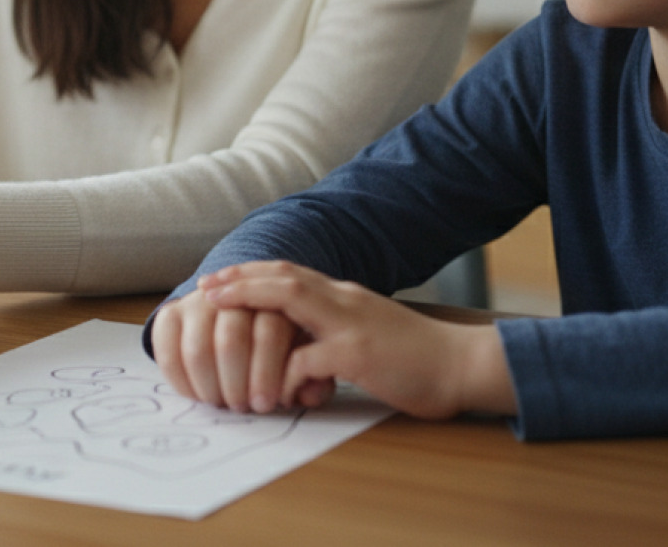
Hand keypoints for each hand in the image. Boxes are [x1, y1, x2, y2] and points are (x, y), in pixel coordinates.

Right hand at [154, 289, 324, 413]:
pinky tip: (198, 394)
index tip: (266, 404)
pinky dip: (182, 381)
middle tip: (242, 407)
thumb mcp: (305, 358)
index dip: (266, 372)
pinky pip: (167, 350)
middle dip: (236, 382)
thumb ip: (315, 377)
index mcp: (275, 299)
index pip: (269, 331)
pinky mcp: (171, 313)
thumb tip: (309, 392)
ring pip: (198, 348)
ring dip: (209, 386)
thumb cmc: (279, 349)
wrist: (239, 317)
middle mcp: (235, 294)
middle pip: (231, 338)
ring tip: (221, 403)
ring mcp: (200, 301)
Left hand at [197, 260, 518, 419]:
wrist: (462, 366)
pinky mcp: (358, 355)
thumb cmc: (415, 357)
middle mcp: (344, 300)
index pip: (289, 272)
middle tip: (205, 289)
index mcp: (344, 296)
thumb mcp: (367, 334)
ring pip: (289, 303)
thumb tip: (295, 347)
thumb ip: (333, 332)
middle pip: (282, 277)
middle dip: (240, 280)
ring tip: (221, 330)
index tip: (218, 279)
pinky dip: (283, 375)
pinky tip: (273, 395)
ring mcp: (351, 324)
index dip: (250, 273)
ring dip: (251, 314)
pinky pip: (307, 359)